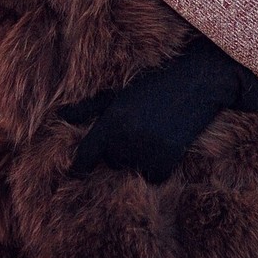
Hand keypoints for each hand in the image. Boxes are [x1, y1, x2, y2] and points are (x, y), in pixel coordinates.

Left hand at [58, 38, 257, 182]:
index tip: (75, 174)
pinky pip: (154, 176)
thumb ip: (88, 108)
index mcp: (110, 121)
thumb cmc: (153, 84)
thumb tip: (61, 116)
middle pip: (112, 161)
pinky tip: (166, 145)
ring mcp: (146, 151)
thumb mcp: (118, 93)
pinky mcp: (167, 160)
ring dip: (140, 159)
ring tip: (153, 134)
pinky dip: (159, 167)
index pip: (85, 155)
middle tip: (138, 129)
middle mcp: (125, 139)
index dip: (79, 167)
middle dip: (120, 150)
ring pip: (133, 169)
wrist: (196, 80)